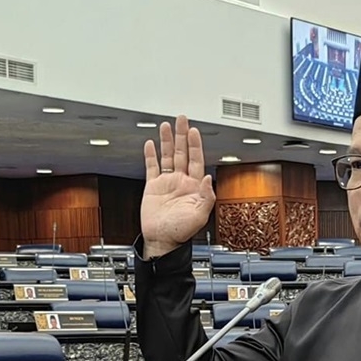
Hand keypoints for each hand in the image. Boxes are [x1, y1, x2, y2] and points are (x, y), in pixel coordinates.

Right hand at [141, 115, 215, 258]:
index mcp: (194, 187)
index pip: (196, 160)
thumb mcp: (200, 215)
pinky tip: (151, 144)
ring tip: (166, 126)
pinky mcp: (153, 187)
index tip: (194, 131)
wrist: (161, 241)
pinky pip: (152, 167)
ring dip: (167, 141)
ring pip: (167, 156)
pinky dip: (151, 155)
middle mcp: (181, 181)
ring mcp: (167, 183)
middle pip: (182, 152)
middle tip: (181, 119)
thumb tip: (209, 178)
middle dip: (182, 135)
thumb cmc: (180, 232)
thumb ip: (207, 196)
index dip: (195, 145)